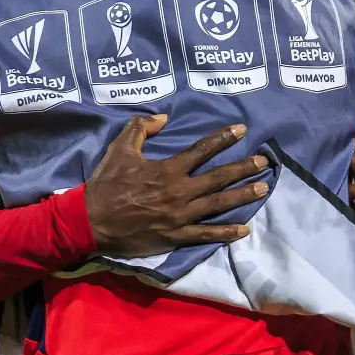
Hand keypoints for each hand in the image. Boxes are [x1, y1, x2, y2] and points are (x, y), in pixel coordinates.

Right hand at [85, 116, 268, 256]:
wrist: (90, 222)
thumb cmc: (107, 184)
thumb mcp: (120, 149)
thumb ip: (141, 128)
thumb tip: (163, 118)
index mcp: (169, 169)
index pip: (203, 150)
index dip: (223, 138)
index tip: (242, 131)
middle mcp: (180, 191)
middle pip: (219, 178)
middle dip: (244, 168)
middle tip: (264, 163)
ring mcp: (180, 216)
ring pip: (218, 204)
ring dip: (242, 196)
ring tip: (263, 189)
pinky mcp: (176, 236)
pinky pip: (206, 234)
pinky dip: (226, 233)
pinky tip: (244, 230)